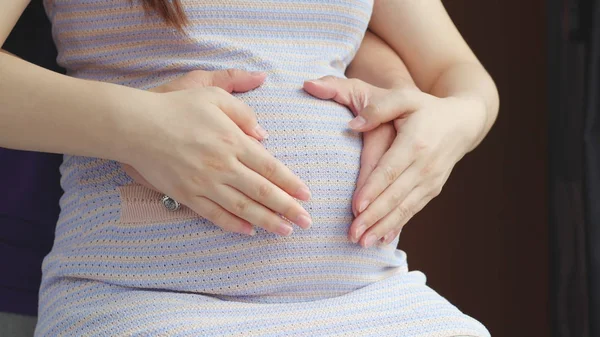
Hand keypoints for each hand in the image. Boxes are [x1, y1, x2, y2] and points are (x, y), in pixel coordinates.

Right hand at [122, 69, 312, 236]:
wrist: (137, 126)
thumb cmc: (177, 107)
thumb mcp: (214, 95)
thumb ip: (244, 114)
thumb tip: (264, 136)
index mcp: (233, 142)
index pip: (270, 168)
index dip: (290, 183)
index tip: (307, 195)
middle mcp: (224, 167)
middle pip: (262, 192)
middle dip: (288, 208)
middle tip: (306, 222)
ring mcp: (205, 184)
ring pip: (243, 209)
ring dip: (267, 221)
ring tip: (284, 232)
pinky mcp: (188, 196)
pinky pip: (215, 215)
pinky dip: (234, 226)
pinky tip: (249, 232)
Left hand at [304, 76, 485, 247]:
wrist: (462, 122)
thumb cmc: (425, 108)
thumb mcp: (404, 98)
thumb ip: (378, 109)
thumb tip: (352, 125)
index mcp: (416, 143)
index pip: (390, 170)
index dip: (373, 190)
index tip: (356, 207)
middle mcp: (426, 165)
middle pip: (396, 195)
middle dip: (374, 217)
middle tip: (352, 234)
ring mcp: (432, 180)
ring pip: (405, 208)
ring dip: (383, 227)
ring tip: (363, 243)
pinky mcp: (433, 189)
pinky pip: (414, 210)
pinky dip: (398, 226)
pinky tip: (383, 239)